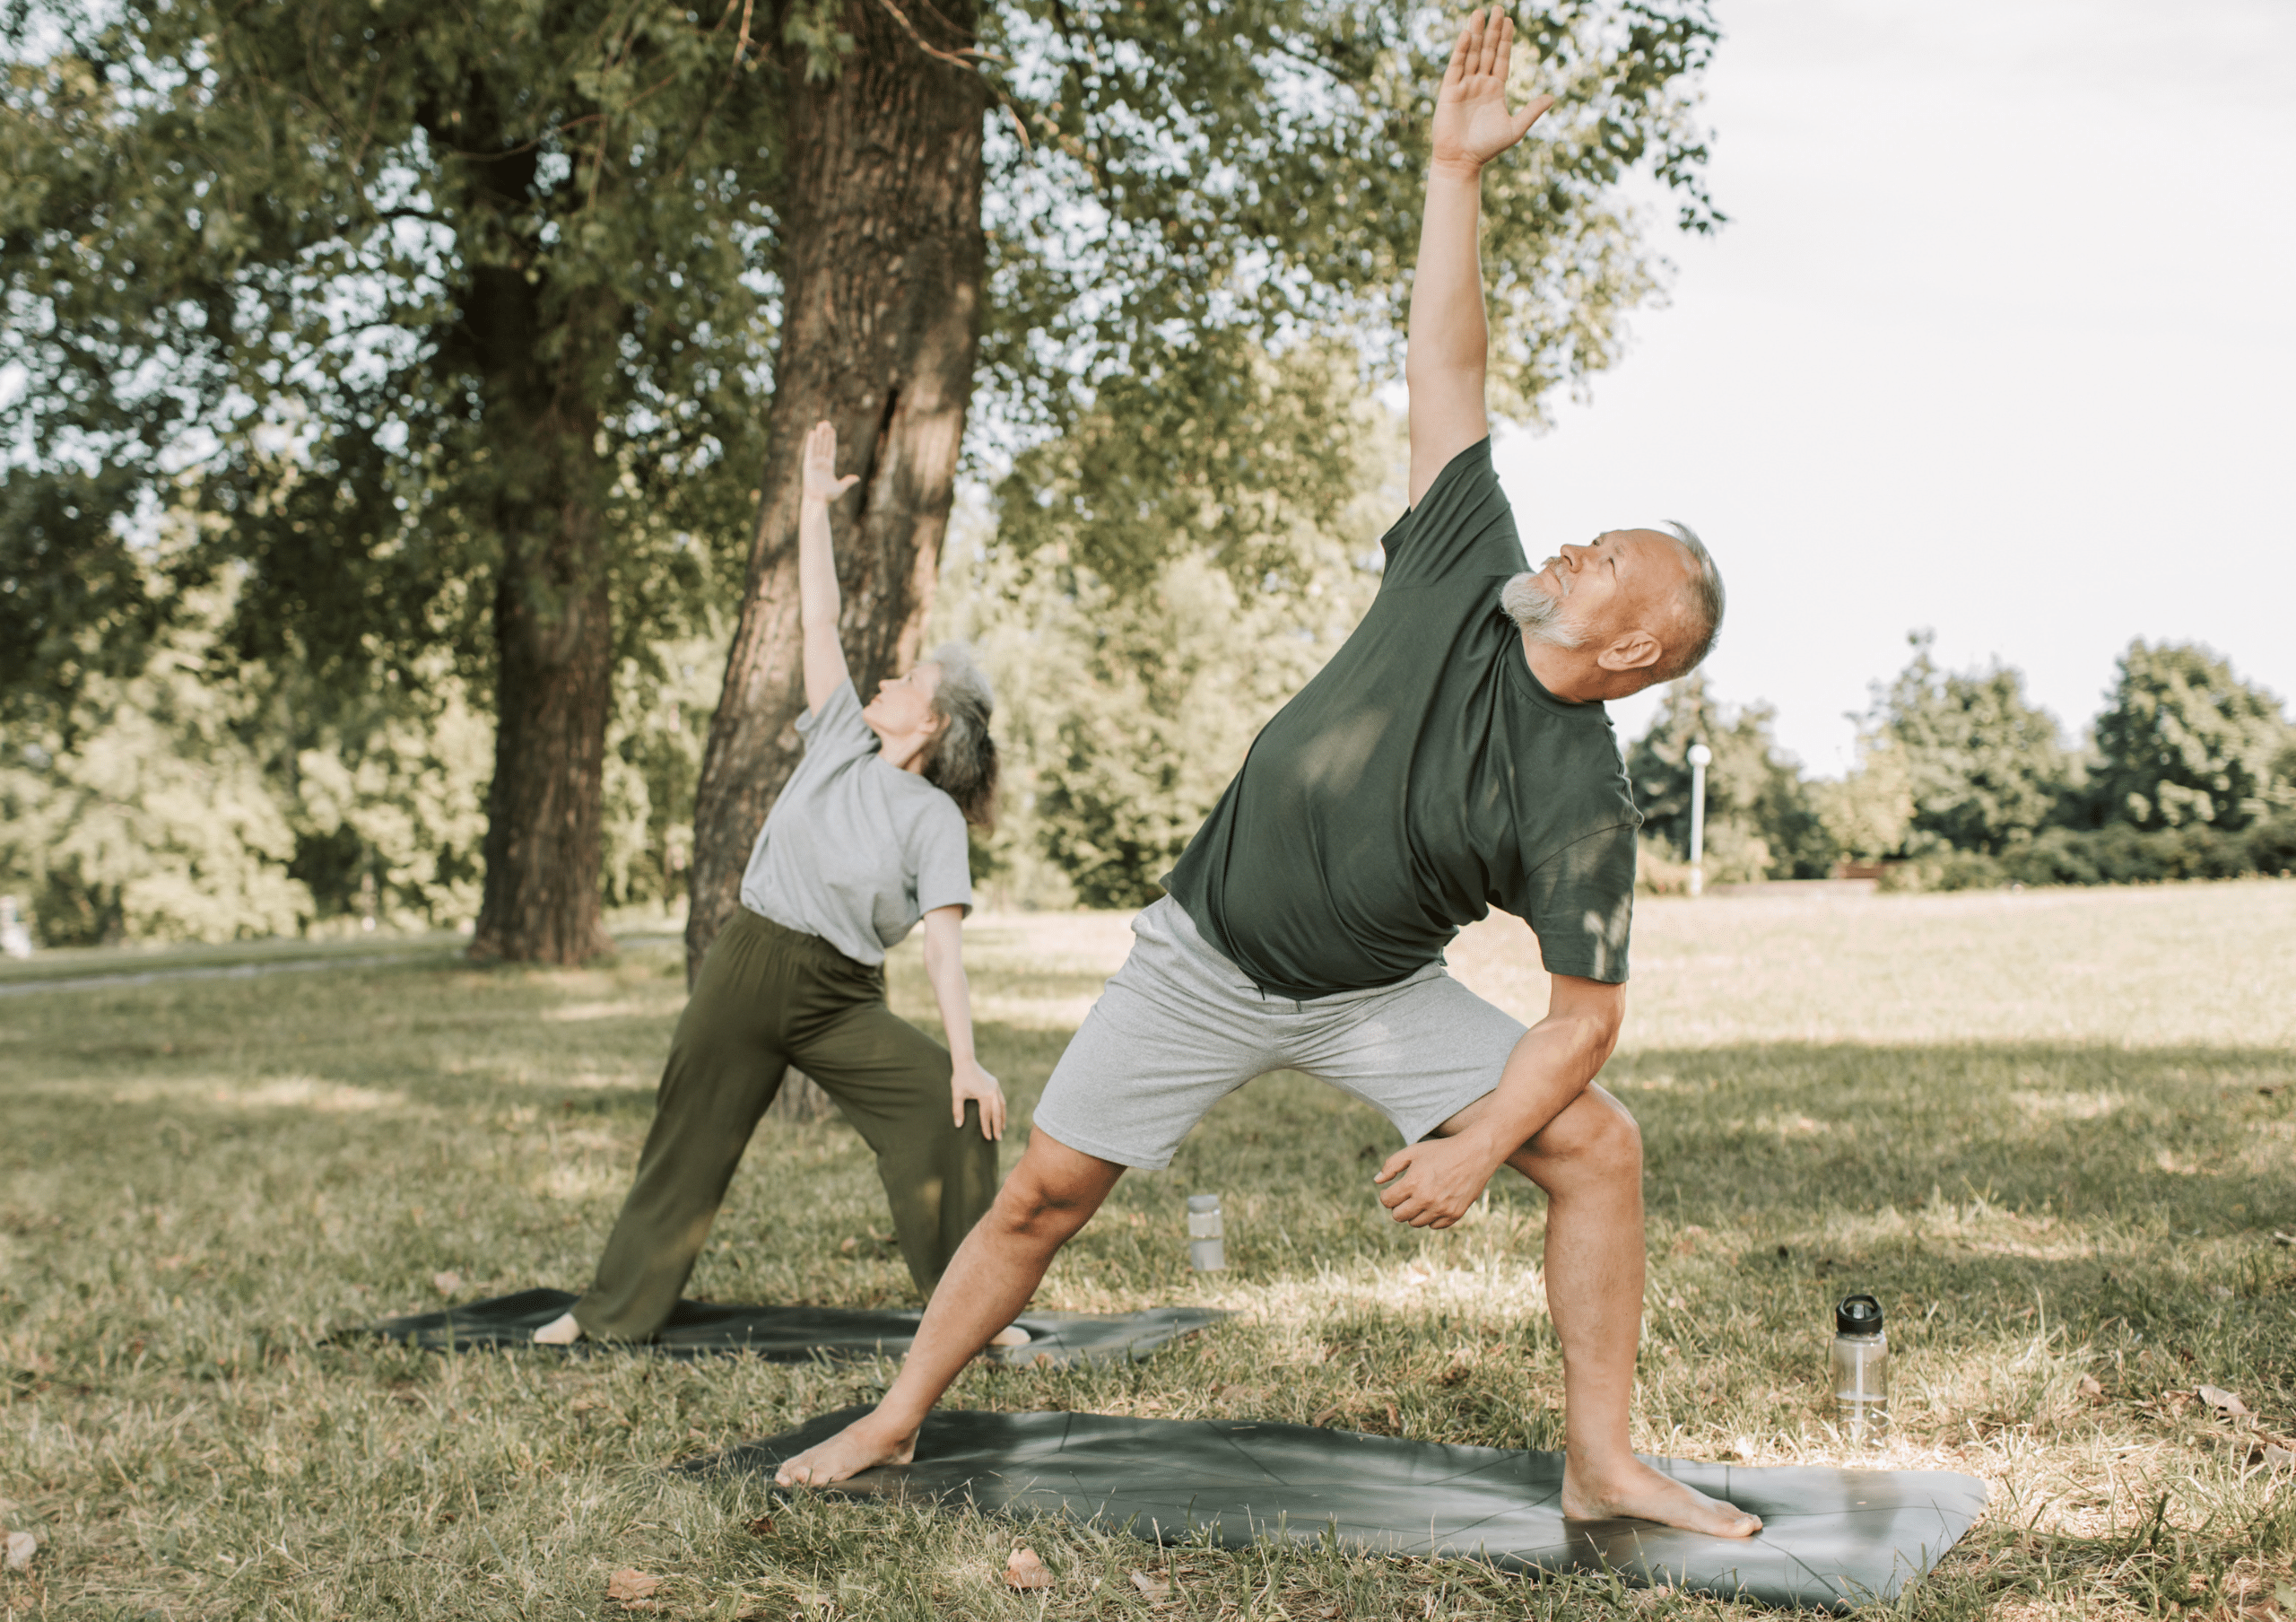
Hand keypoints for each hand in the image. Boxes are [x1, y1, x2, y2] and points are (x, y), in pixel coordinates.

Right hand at [801, 419, 859, 503]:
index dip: (831, 440)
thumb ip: (848, 481)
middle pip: (824, 445)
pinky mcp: (808, 464)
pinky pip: (810, 451)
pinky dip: (811, 442)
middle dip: (825, 434)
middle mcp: (821, 463)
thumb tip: (857, 478)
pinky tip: (813, 433)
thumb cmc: (828, 497)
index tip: (832, 430)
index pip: (831, 450)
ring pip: (818, 445)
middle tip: (826, 422)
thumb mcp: (841, 487)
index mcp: (828, 467)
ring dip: (819, 434)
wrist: (818, 501)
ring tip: (821, 423)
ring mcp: (814, 463)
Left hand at [950, 1057, 1005, 1140]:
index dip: (987, 1128)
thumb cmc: (959, 1078)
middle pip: (997, 1113)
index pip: (986, 1115)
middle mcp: (993, 1092)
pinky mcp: (995, 1083)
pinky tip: (1000, 1113)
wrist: (965, 1061)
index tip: (988, 1138)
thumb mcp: (957, 1094)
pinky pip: (1001, 1099)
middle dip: (998, 1126)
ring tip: (1003, 1128)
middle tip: (999, 1138)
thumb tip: (958, 1125)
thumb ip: (957, 1110)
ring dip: (1002, 1117)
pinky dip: (1002, 1108)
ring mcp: (996, 1087)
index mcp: (985, 1095)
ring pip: (1002, 1106)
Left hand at [1372, 1134, 1500, 1228]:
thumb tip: (1377, 1181)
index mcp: (1413, 1183)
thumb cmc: (1441, 1150)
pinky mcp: (1455, 1214)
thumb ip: (1391, 1165)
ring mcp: (1441, 1209)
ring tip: (1420, 1198)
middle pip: (1399, 1216)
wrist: (1476, 1153)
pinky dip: (1431, 1217)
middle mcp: (1426, 1199)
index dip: (1386, 1195)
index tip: (1392, 1191)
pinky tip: (1434, 1203)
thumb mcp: (1413, 1151)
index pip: (1387, 1201)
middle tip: (1405, 1196)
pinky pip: (1434, 1225)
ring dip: (1413, 1213)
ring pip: (1415, 1223)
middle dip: (1397, 1207)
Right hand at [1429, 8, 1553, 173]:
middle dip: (1493, 30)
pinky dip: (1462, 50)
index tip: (1510, 21)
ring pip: (1472, 54)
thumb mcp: (1515, 129)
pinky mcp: (1449, 91)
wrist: (1461, 161)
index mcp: (1495, 89)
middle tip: (1498, 8)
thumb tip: (1552, 97)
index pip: (1502, 58)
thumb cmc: (1487, 148)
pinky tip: (1468, 34)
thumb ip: (1532, 112)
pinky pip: (1456, 66)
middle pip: (1488, 51)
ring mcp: (1464, 85)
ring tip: (1480, 13)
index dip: (1506, 40)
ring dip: (1476, 34)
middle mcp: (1480, 83)